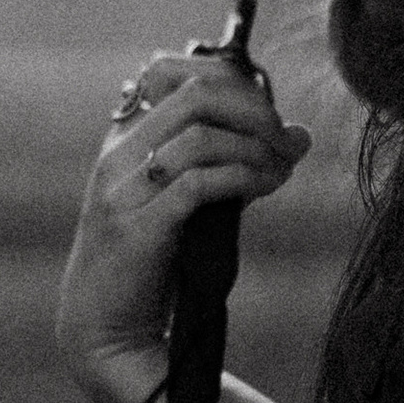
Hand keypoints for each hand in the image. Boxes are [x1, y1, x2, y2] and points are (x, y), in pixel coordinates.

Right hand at [55, 49, 310, 402]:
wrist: (104, 332)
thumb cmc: (152, 264)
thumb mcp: (185, 201)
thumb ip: (230, 164)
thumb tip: (299, 134)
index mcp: (123, 140)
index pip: (168, 70)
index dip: (226, 76)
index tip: (264, 108)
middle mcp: (117, 155)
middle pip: (196, 95)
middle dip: (255, 110)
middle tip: (285, 140)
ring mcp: (123, 191)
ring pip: (203, 136)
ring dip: (257, 148)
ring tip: (284, 169)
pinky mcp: (138, 229)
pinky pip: (200, 183)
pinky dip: (244, 177)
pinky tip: (267, 186)